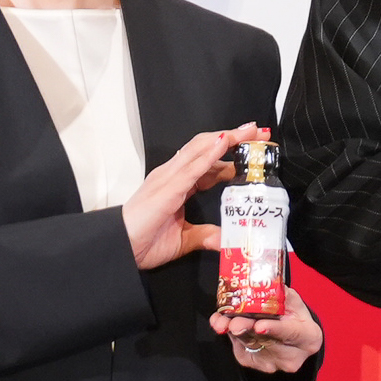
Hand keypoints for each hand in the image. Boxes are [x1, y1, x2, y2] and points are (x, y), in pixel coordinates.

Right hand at [124, 124, 259, 271]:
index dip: (231, 153)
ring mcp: (169, 178)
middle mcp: (173, 175)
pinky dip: (209, 153)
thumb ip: (205, 235)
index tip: (253, 149)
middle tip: (259, 133)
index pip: (209, 161)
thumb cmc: (143, 241)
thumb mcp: (184, 239)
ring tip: (249, 132)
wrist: (120, 248)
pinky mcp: (167, 188)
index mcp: (178, 184)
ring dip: (227, 138)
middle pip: (207, 147)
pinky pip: (192, 167)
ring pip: (201, 149)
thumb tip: (226, 240)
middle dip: (235, 138)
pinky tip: (224, 143)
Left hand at [212, 284, 322, 374]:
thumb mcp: (293, 302)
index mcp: (309, 338)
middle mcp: (292, 356)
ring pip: (249, 345)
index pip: (290, 333)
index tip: (259, 326)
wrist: (289, 337)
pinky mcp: (255, 364)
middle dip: (246, 329)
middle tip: (232, 322)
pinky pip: (240, 349)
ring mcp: (273, 364)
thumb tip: (259, 284)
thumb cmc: (293, 317)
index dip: (274, 329)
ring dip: (232, 330)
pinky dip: (229, 335)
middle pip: (265, 341)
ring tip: (222, 319)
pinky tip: (224, 323)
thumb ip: (280, 295)